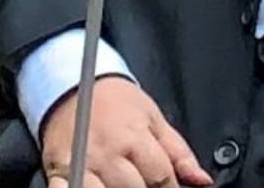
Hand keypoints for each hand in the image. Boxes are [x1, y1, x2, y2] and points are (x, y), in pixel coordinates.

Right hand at [42, 77, 212, 187]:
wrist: (75, 86)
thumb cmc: (118, 103)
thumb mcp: (154, 118)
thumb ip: (179, 153)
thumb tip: (203, 181)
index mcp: (136, 138)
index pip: (162, 178)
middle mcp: (109, 153)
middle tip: (148, 184)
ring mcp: (82, 166)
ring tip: (126, 185)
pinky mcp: (59, 174)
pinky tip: (98, 187)